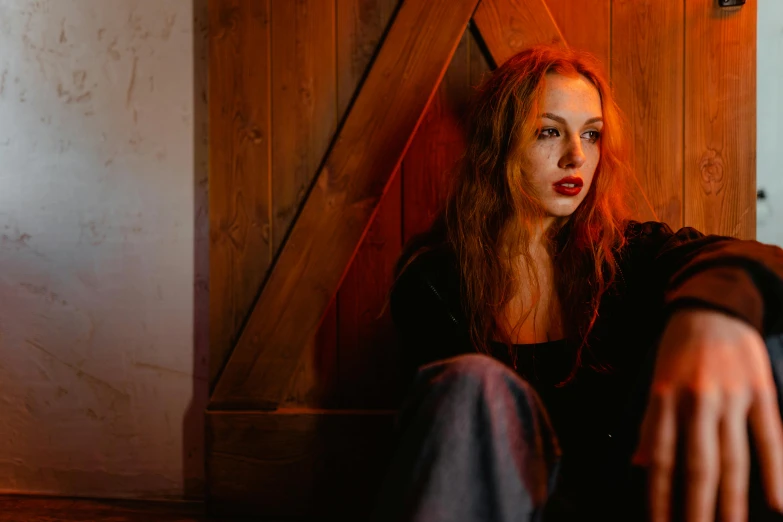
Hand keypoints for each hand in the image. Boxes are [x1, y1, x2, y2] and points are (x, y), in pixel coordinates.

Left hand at [633, 309, 782, 521]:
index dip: (660, 498)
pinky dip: (776, 471)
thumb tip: (639, 465)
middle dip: (697, 510)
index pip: (661, 460)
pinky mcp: (761, 391)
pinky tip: (779, 504)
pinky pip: (770, 436)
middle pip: (698, 466)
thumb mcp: (654, 381)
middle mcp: (695, 400)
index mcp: (664, 399)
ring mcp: (731, 396)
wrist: (713, 305)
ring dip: (733, 502)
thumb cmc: (678, 351)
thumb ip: (651, 425)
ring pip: (733, 459)